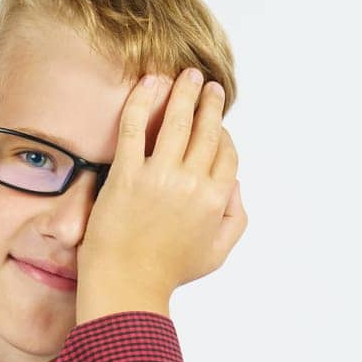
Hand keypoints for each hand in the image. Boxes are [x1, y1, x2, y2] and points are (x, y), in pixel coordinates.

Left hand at [75, 67, 246, 321]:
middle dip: (208, 102)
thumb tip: (234, 183)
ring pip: (176, 121)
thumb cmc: (168, 272)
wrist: (126, 285)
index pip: (226, 151)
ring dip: (183, 92)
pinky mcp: (126, 175)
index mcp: (217, 198)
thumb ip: (235, 216)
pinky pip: (134, 128)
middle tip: (205, 84)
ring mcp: (159, 177)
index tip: (215, 118)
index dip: (222, 131)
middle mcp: (192, 183)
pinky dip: (142, 101)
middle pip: (206, 129)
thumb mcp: (217, 251)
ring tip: (185, 75)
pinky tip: (149, 83)